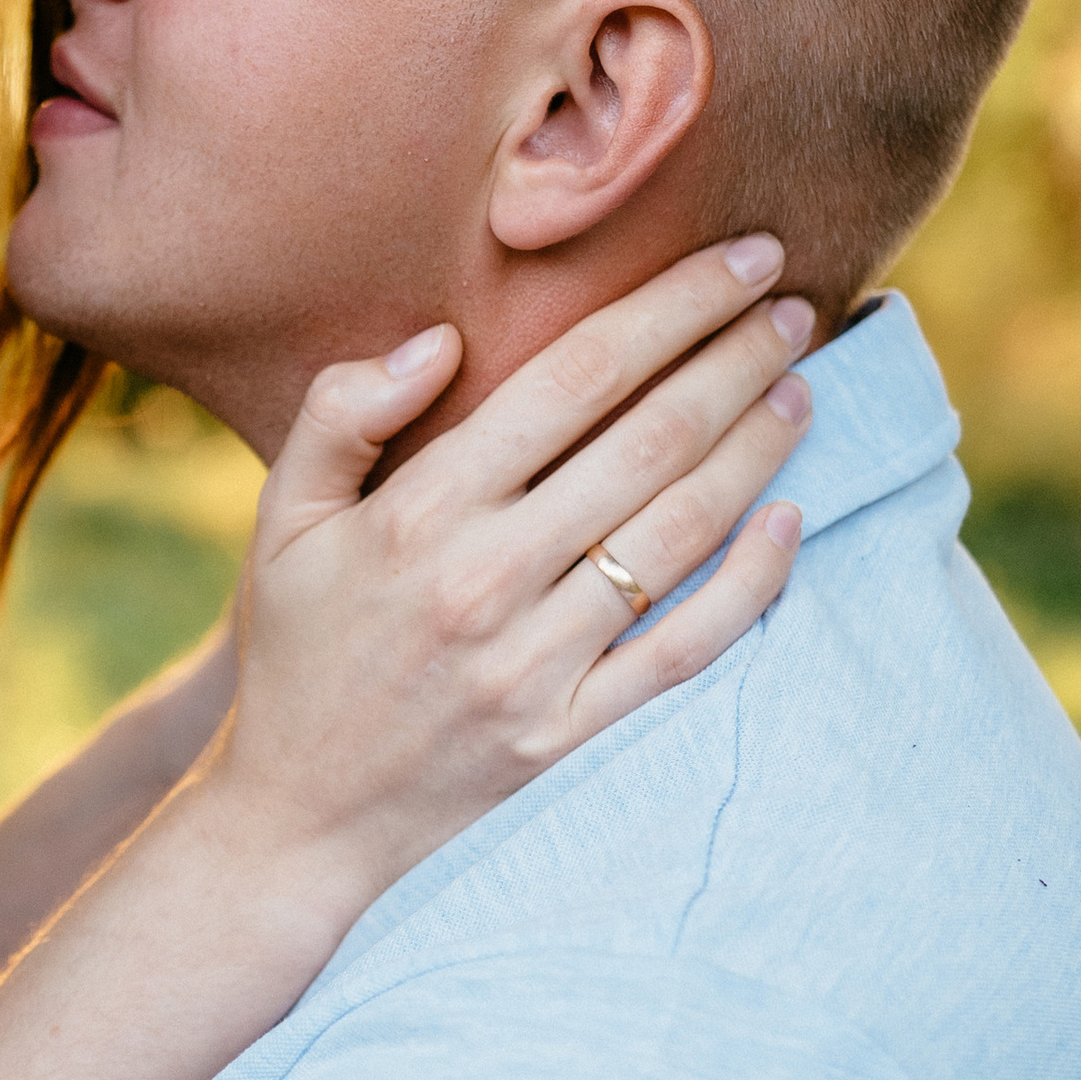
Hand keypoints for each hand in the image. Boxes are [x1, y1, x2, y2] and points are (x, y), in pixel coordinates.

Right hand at [206, 236, 809, 910]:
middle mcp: (484, 580)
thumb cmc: (295, 653)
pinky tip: (789, 521)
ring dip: (754, 449)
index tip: (736, 259)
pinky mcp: (568, 733)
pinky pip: (684, 650)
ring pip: (678, 533)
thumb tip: (440, 342)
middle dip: (735, 358)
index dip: (668, 308)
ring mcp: (534, 663)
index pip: (574, 379)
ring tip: (800, 388)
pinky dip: (750, 583)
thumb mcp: (280, 522)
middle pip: (648, 440)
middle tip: (794, 306)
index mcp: (420, 512)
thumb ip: (341, 415)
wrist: (294, 820)